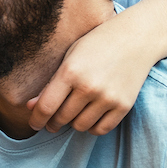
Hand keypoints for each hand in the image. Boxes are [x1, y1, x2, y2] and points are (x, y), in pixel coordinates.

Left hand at [27, 17, 151, 135]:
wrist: (136, 37)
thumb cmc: (97, 44)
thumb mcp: (69, 57)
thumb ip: (50, 84)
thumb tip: (30, 107)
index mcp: (70, 72)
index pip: (46, 107)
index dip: (36, 120)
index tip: (34, 124)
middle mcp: (89, 87)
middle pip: (62, 118)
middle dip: (53, 122)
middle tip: (52, 121)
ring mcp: (108, 97)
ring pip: (80, 126)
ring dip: (73, 124)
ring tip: (73, 114)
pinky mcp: (124, 105)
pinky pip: (101, 129)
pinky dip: (92, 127)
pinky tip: (89, 118)